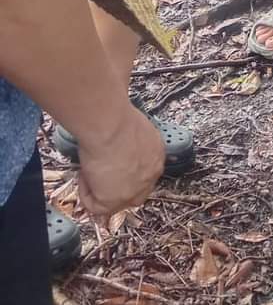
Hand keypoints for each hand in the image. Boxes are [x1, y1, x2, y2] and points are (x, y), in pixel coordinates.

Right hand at [77, 102, 163, 219]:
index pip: (144, 171)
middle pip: (133, 192)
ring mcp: (136, 189)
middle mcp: (152, 172)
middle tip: (96, 174)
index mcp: (157, 151)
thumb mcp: (127, 122)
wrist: (109, 123)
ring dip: (98, 187)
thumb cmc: (114, 115)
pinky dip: (85, 192)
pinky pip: (95, 206)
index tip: (108, 166)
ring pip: (113, 201)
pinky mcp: (115, 201)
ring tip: (88, 168)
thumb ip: (126, 129)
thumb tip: (122, 98)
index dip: (124, 172)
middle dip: (113, 186)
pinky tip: (83, 173)